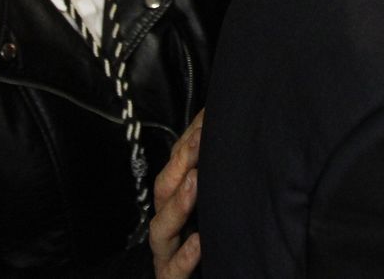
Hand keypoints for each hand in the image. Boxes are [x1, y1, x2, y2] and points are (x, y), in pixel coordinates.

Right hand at [150, 109, 202, 278]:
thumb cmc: (202, 244)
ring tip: (195, 182)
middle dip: (180, 164)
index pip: (174, 169)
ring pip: (162, 227)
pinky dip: (185, 256)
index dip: (187, 143)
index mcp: (174, 204)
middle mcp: (167, 225)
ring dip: (178, 203)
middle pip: (164, 191)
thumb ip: (210, 176)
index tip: (205, 120)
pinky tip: (199, 242)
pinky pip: (174, 270)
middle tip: (199, 141)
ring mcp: (166, 253)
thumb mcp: (205, 208)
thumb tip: (221, 132)